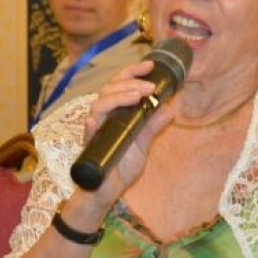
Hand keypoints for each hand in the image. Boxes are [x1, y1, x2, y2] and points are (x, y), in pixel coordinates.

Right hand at [82, 59, 171, 199]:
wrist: (108, 192)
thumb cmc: (121, 166)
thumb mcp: (143, 144)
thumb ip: (153, 126)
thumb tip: (170, 109)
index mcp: (116, 114)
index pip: (120, 85)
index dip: (132, 72)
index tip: (150, 65)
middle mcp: (103, 118)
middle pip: (109, 90)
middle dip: (130, 83)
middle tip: (150, 87)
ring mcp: (96, 132)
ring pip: (98, 106)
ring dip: (118, 98)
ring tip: (137, 96)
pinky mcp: (90, 148)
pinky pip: (87, 134)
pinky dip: (91, 125)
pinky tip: (96, 120)